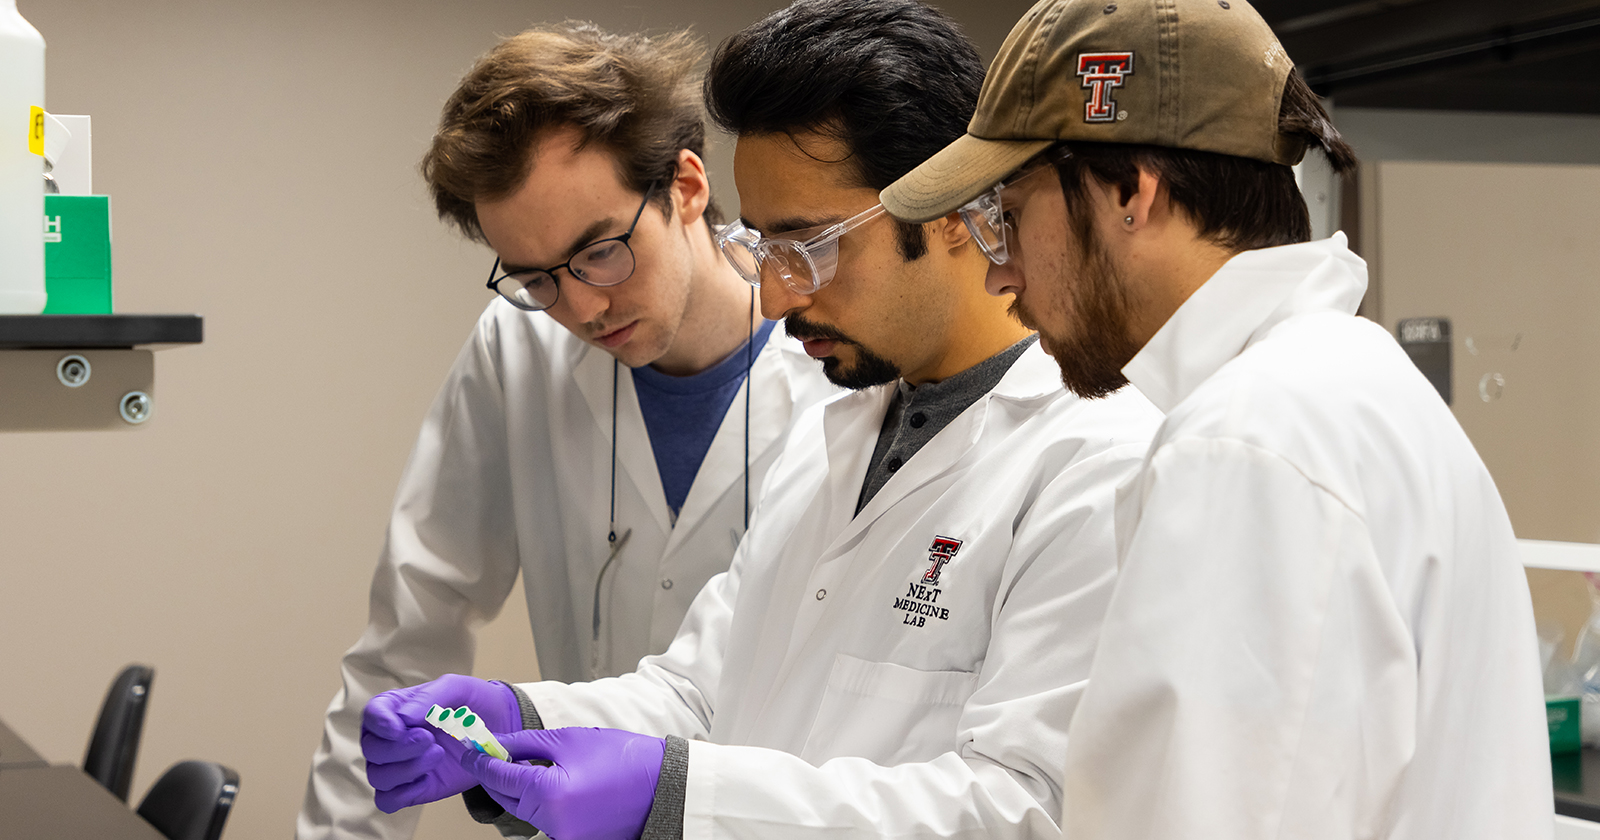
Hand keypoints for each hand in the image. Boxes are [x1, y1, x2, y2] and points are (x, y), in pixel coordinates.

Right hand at [361, 675, 518, 812]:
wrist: (499, 728)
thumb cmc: (473, 704)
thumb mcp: (457, 688)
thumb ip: (430, 698)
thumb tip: (402, 718)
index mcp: (395, 708)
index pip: (372, 715)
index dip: (381, 724)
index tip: (400, 728)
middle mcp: (389, 738)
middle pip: (372, 749)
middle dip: (399, 748)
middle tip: (430, 740)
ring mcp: (398, 765)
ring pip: (378, 777)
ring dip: (405, 770)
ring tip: (437, 755)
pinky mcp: (410, 788)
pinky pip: (388, 801)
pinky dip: (403, 794)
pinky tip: (427, 780)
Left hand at [456, 727, 665, 839]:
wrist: (663, 785)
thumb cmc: (622, 758)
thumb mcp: (570, 740)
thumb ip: (525, 744)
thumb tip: (495, 745)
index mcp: (549, 795)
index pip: (498, 777)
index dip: (480, 760)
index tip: (469, 750)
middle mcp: (552, 824)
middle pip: (508, 798)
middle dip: (500, 775)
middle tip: (496, 752)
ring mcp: (563, 838)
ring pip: (525, 810)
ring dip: (521, 789)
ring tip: (530, 763)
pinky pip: (545, 820)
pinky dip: (541, 801)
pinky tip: (551, 781)